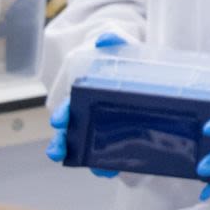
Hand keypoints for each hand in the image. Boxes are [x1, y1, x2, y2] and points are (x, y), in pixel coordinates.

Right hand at [48, 33, 127, 176]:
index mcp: (85, 95)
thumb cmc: (128, 63)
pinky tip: (111, 171)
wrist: (151, 74)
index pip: (68, 107)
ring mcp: (105, 131)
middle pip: (70, 133)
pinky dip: (109, 166)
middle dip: (62, 143)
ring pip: (87, 149)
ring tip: (93, 169)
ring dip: (86, 160)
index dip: (62, 115)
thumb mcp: (123, 49)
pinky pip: (112, 157)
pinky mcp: (123, 141)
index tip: (59, 121)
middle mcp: (89, 116)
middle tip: (58, 151)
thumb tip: (105, 38)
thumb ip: (114, 41)